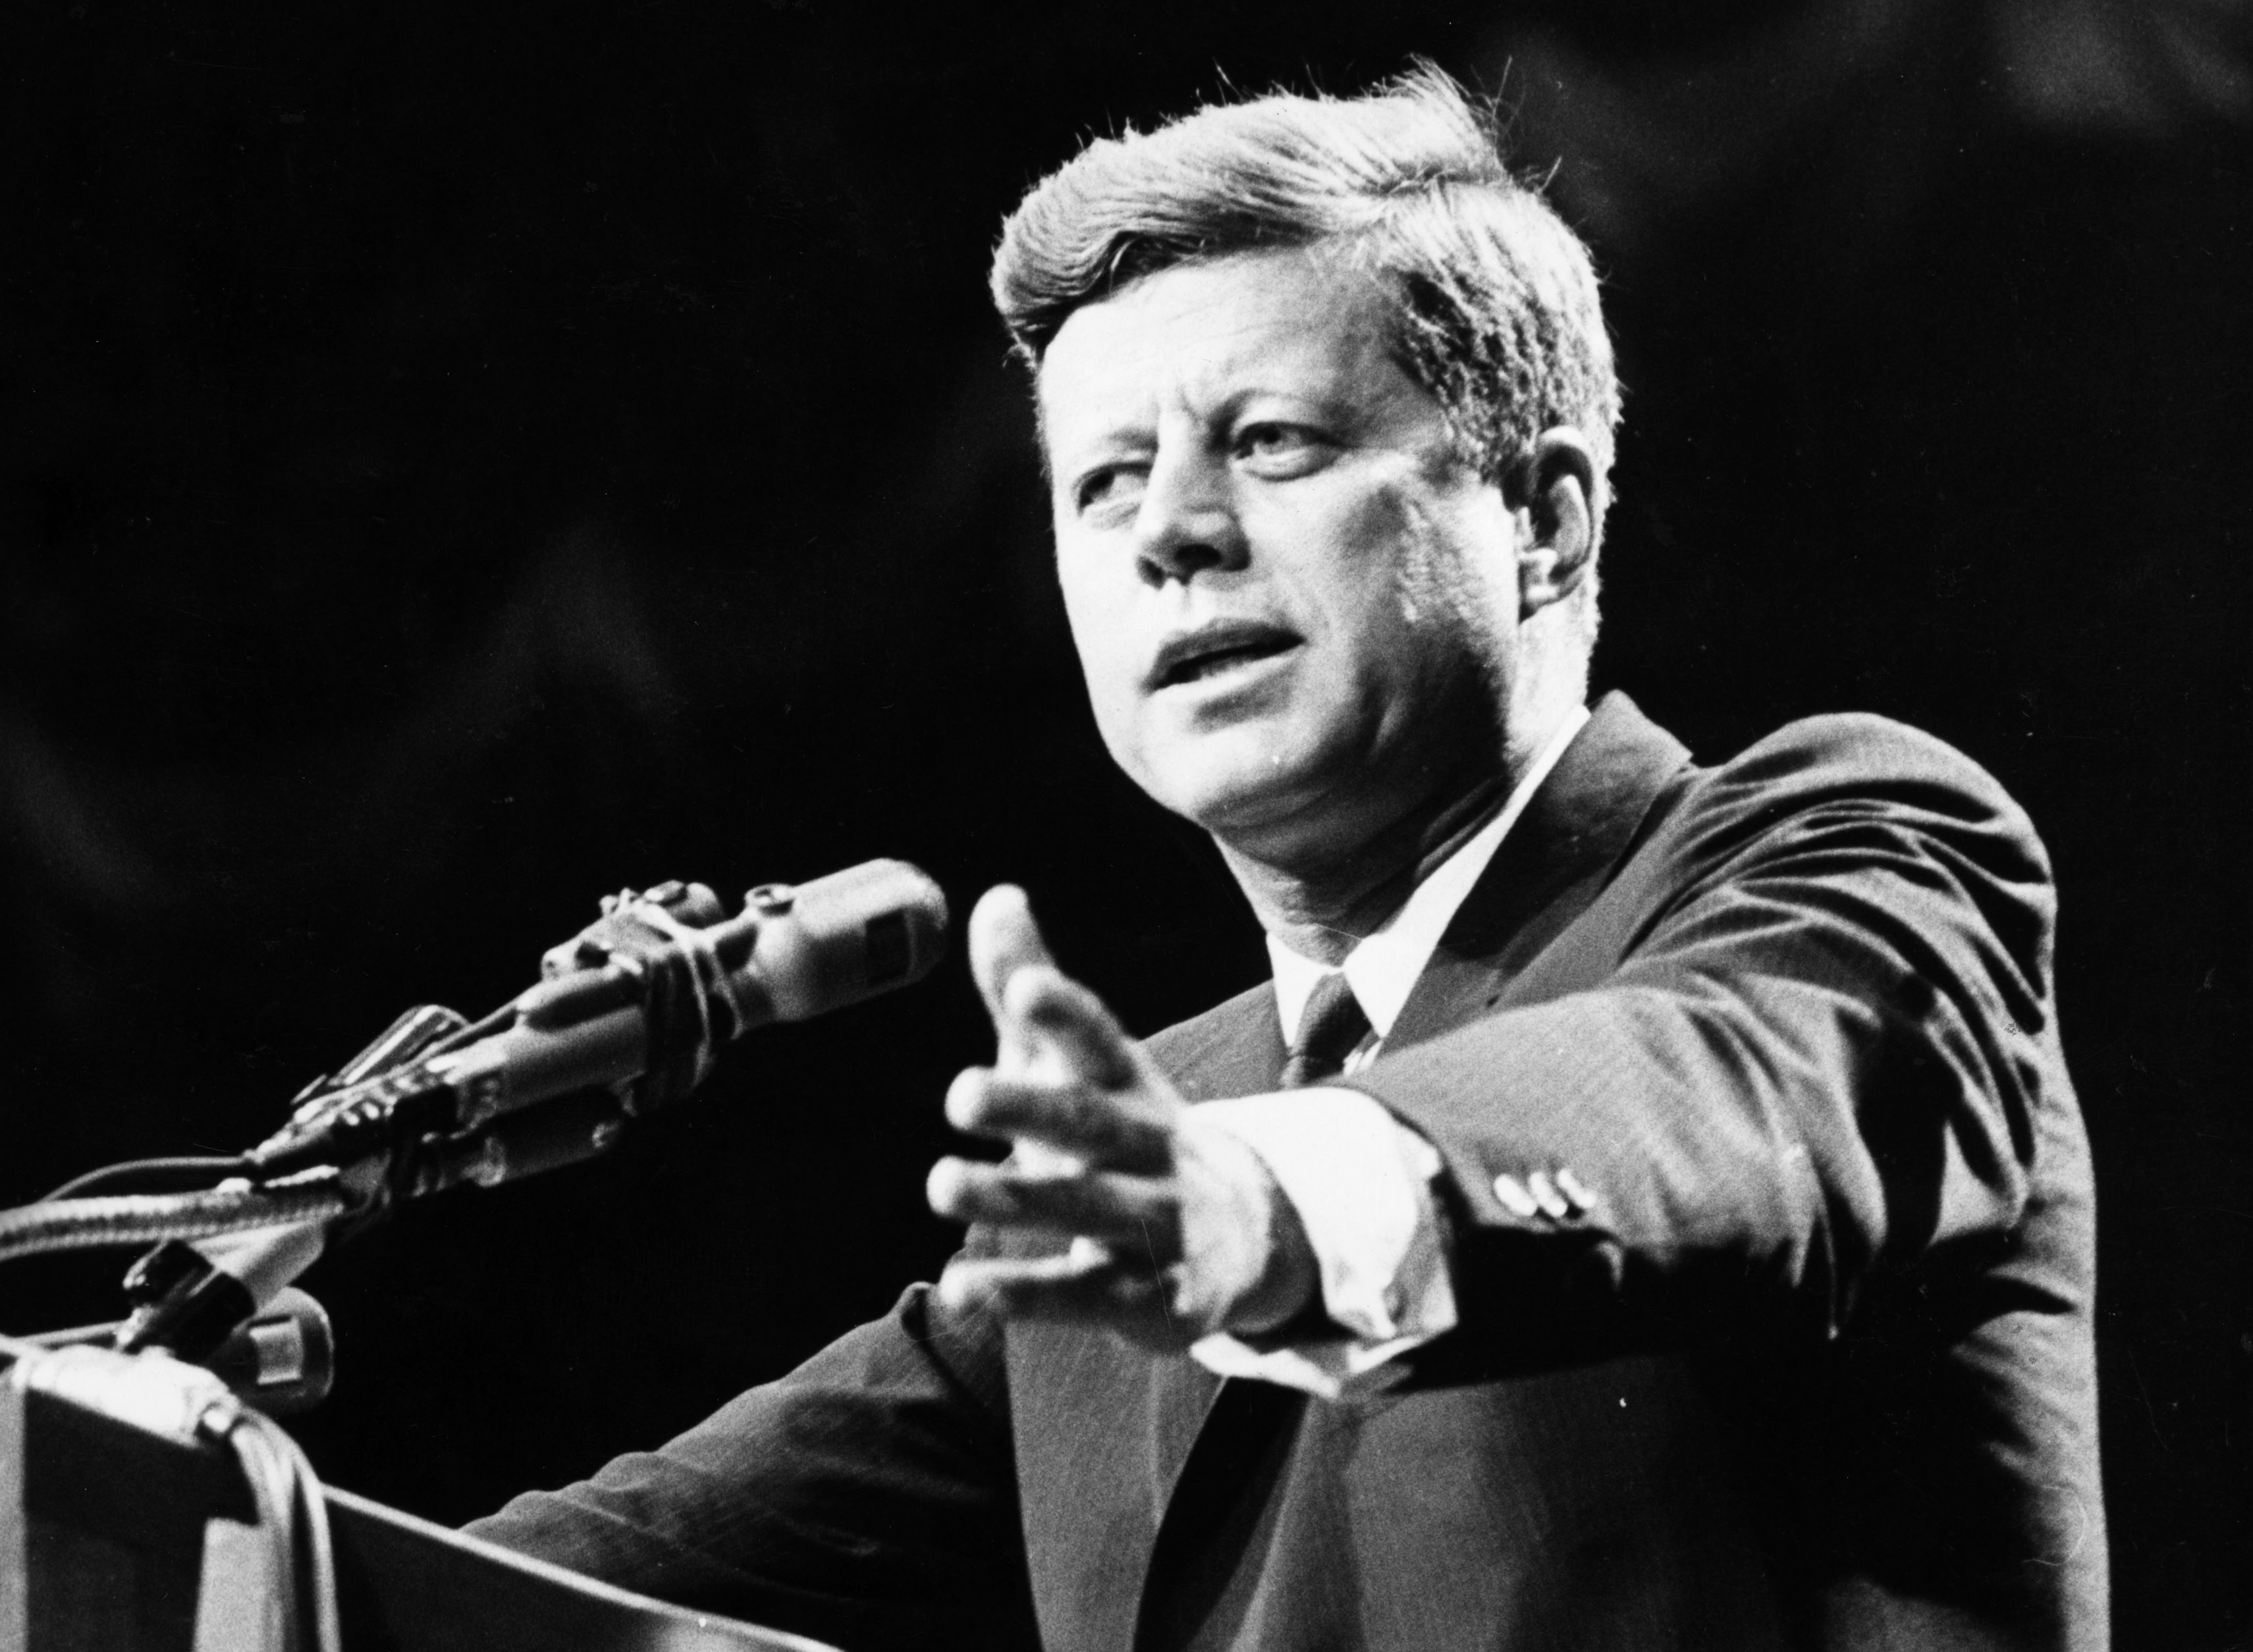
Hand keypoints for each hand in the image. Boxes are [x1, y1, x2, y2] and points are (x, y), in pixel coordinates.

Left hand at [928, 886, 1317, 1348]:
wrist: (1253, 1237)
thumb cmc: (1133, 1133)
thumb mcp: (1090, 1063)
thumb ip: (1033, 985)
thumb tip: (995, 895)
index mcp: (1130, 1085)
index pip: (1099, 1042)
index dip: (1065, 1014)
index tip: (1022, 987)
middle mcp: (1147, 1147)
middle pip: (1089, 1124)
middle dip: (1030, 1107)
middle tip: (960, 1091)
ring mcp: (1155, 1223)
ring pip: (1084, 1208)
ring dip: (1014, 1197)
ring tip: (940, 1183)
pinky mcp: (1150, 1299)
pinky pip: (1082, 1295)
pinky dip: (1023, 1294)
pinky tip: (958, 1286)